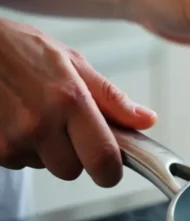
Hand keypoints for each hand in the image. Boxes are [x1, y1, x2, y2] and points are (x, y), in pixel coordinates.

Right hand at [0, 18, 156, 185]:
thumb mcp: (72, 62)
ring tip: (32, 115)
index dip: (111, 171)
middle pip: (72, 170)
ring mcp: (11, 138)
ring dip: (43, 150)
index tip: (111, 168)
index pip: (102, 159)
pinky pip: (17, 161)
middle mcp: (40, 123)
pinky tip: (13, 119)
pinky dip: (20, 147)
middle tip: (63, 126)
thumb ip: (111, 97)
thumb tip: (146, 121)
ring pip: (43, 166)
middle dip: (73, 155)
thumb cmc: (19, 49)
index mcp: (70, 100)